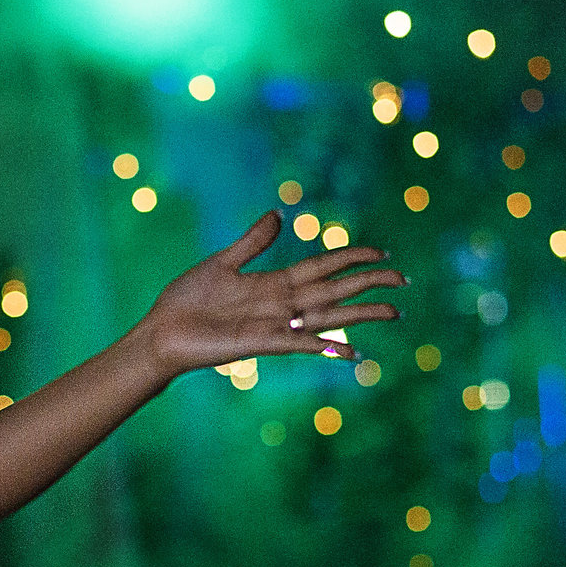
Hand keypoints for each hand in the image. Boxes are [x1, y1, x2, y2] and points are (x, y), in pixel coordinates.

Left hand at [135, 211, 404, 385]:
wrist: (160, 332)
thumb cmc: (186, 301)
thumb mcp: (222, 263)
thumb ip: (253, 242)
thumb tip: (279, 215)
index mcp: (274, 284)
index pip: (324, 267)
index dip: (352, 258)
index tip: (382, 252)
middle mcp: (281, 305)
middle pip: (336, 291)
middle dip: (369, 284)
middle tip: (404, 280)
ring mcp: (275, 325)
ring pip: (328, 316)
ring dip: (360, 314)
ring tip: (393, 312)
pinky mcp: (261, 343)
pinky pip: (300, 344)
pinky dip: (325, 347)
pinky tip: (350, 351)